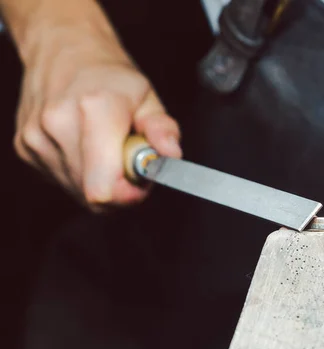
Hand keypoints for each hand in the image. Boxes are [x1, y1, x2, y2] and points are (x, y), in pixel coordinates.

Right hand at [13, 23, 181, 209]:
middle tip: (126, 159)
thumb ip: (163, 129)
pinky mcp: (24, 147)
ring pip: (77, 191)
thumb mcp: (148, 97)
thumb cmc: (110, 76)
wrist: (64, 50)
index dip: (129, 195)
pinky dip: (79, 173)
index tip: (140, 181)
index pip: (104, 187)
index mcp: (96, 109)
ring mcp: (36, 137)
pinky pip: (61, 181)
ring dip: (99, 180)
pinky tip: (85, 147)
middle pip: (93, 195)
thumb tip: (170, 155)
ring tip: (105, 148)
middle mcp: (59, 124)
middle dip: (119, 187)